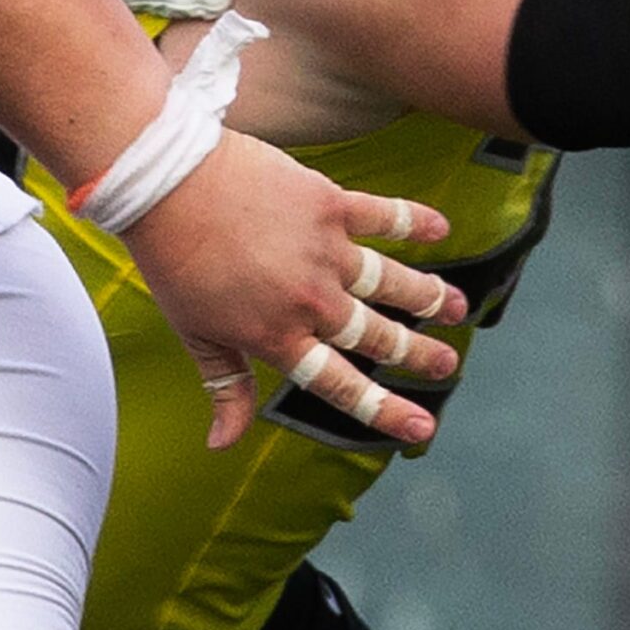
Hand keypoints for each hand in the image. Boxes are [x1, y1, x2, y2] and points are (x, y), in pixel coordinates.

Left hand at [119, 127, 470, 449]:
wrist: (169, 186)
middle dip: (419, 353)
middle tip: (448, 365)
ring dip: (430, 296)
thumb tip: (224, 443)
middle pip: (378, 334)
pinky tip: (442, 229)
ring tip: (459, 308)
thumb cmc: (176, 262)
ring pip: (392, 281)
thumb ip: (225, 386)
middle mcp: (311, 299)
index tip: (423, 426)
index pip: (340, 383)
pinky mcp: (330, 205)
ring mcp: (326, 250)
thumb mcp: (195, 334)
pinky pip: (384, 215)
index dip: (385, 408)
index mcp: (277, 336)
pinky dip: (415, 221)